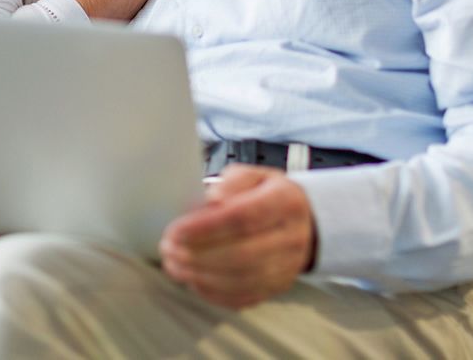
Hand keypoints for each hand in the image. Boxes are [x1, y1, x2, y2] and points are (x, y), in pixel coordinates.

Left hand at [159, 164, 314, 308]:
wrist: (304, 222)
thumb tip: (212, 200)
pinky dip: (212, 292)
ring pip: (240, 279)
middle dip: (197, 254)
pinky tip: (193, 280)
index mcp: (285, 202)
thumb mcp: (252, 175)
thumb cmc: (269, 196)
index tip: (176, 230)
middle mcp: (291, 237)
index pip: (244, 218)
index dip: (205, 228)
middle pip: (241, 254)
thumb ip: (230, 183)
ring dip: (200, 275)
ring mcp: (287, 267)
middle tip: (168, 248)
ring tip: (173, 264)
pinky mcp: (277, 287)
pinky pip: (243, 296)